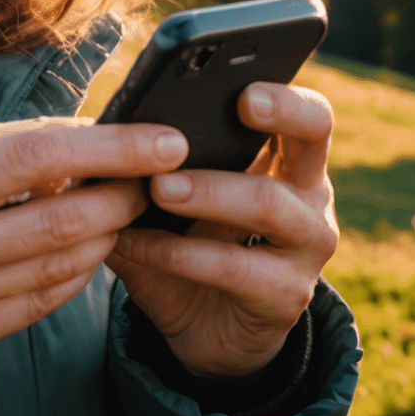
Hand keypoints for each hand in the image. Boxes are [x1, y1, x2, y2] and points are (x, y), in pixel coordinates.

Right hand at [0, 114, 186, 415]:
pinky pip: (34, 306)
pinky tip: (87, 253)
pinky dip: (72, 276)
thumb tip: (35, 136)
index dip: (104, 144)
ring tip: (127, 207)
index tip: (156, 137)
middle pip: (56, 212)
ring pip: (56, 264)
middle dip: (124, 190)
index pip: (28, 155)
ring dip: (106, 233)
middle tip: (161, 174)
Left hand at [105, 82, 338, 377]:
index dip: (284, 94)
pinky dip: (176, 252)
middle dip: (280, 112)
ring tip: (158, 186)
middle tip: (238, 104)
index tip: (244, 86)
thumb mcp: (166, 195)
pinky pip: (233, 267)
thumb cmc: (184, 241)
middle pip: (314, 135)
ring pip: (269, 203)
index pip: (304, 110)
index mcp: (283, 157)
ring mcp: (305, 248)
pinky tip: (132, 242)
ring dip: (208, 189)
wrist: (204, 329)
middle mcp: (308, 194)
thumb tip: (100, 124)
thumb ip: (145, 161)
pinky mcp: (285, 296)